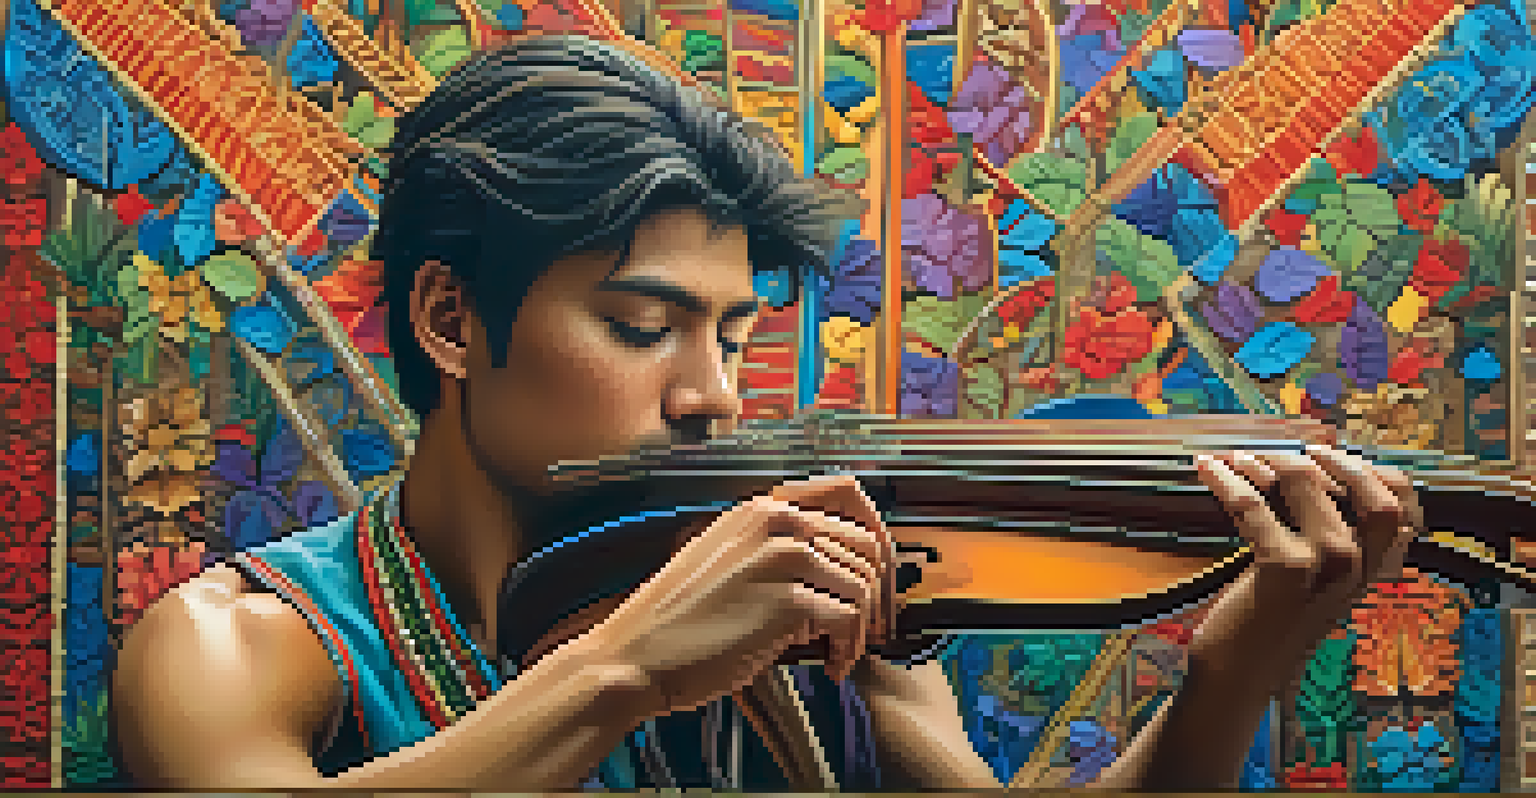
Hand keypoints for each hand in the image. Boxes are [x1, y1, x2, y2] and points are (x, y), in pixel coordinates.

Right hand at [586, 474, 891, 717]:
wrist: (635, 656)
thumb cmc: (679, 622)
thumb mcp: (728, 562)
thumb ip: (776, 551)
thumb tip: (839, 566)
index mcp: (760, 507)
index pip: (848, 494)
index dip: (875, 537)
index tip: (877, 579)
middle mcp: (775, 521)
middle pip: (867, 544)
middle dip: (879, 593)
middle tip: (869, 631)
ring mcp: (782, 557)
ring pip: (863, 584)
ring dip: (862, 629)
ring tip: (839, 654)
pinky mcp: (786, 600)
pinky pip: (849, 620)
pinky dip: (848, 648)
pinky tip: (830, 667)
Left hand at [1189, 445, 1422, 691]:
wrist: (1240, 675)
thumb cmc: (1271, 622)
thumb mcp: (1316, 582)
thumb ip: (1326, 540)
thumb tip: (1308, 475)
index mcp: (1371, 570)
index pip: (1403, 506)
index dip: (1372, 473)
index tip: (1333, 458)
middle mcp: (1358, 568)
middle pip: (1366, 488)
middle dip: (1328, 460)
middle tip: (1288, 453)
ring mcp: (1324, 566)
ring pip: (1306, 483)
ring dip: (1267, 461)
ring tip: (1237, 460)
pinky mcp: (1281, 568)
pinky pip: (1252, 503)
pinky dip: (1226, 479)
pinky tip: (1206, 469)